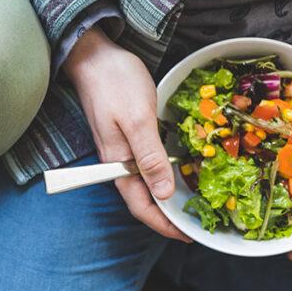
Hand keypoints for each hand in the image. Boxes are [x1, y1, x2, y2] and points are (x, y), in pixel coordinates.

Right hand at [64, 28, 190, 240]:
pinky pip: (148, 164)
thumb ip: (150, 158)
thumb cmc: (114, 83)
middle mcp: (118, 162)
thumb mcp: (137, 120)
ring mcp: (122, 149)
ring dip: (168, 195)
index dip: (164, 225)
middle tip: (198, 222)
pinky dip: (165, 173)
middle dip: (168, 216)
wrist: (93, 55)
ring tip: (194, 201)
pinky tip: (180, 169)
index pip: (141, 207)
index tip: (189, 235)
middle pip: (144, 200)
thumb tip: (164, 195)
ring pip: (147, 183)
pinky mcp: (128, 135)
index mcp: (118, 164)